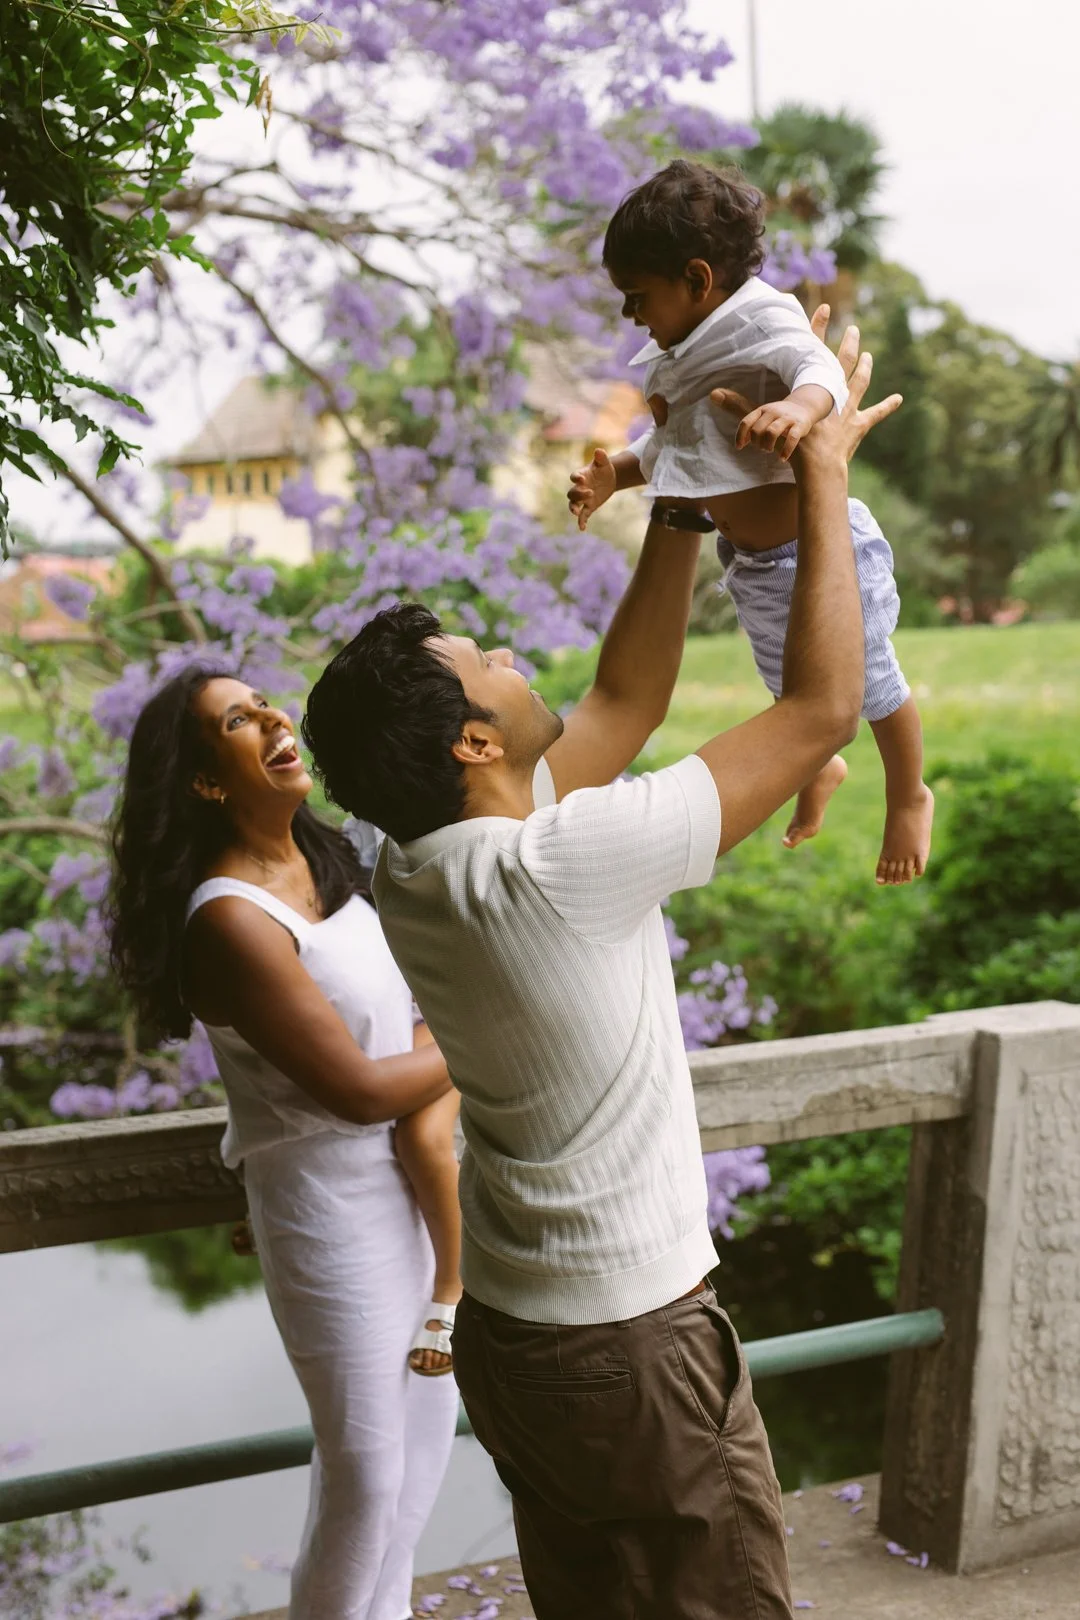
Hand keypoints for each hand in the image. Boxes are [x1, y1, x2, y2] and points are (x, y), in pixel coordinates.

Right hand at [568, 447, 616, 531]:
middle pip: (572, 493)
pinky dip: (581, 521)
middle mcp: (579, 488)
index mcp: (581, 476)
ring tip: (577, 513)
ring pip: (573, 504)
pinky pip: (583, 515)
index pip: (574, 477)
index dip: (576, 478)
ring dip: (574, 509)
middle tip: (590, 493)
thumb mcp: (604, 463)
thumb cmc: (603, 469)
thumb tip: (599, 451)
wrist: (608, 480)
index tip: (581, 479)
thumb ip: (601, 457)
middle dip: (579, 494)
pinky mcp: (588, 507)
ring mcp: (583, 499)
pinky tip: (582, 528)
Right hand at [709, 307, 902, 467]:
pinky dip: (887, 407)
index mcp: (813, 386)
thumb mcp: (763, 421)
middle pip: (843, 361)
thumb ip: (739, 408)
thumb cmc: (792, 442)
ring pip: (860, 382)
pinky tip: (899, 399)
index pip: (814, 350)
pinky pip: (875, 414)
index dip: (817, 328)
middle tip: (855, 328)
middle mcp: (834, 391)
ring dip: (865, 368)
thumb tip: (713, 395)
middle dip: (849, 342)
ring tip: (870, 356)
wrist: (817, 464)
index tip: (824, 307)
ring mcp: (849, 407)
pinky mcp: (859, 425)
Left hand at [734, 396, 816, 461]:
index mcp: (762, 410)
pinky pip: (792, 438)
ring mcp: (787, 418)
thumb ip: (752, 428)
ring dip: (767, 446)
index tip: (739, 448)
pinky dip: (786, 451)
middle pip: (757, 430)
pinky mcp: (800, 425)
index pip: (746, 422)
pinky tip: (782, 459)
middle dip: (756, 443)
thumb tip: (739, 444)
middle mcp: (773, 412)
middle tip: (761, 448)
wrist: (804, 406)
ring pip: (772, 432)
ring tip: (769, 450)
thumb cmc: (779, 417)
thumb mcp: (764, 417)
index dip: (740, 436)